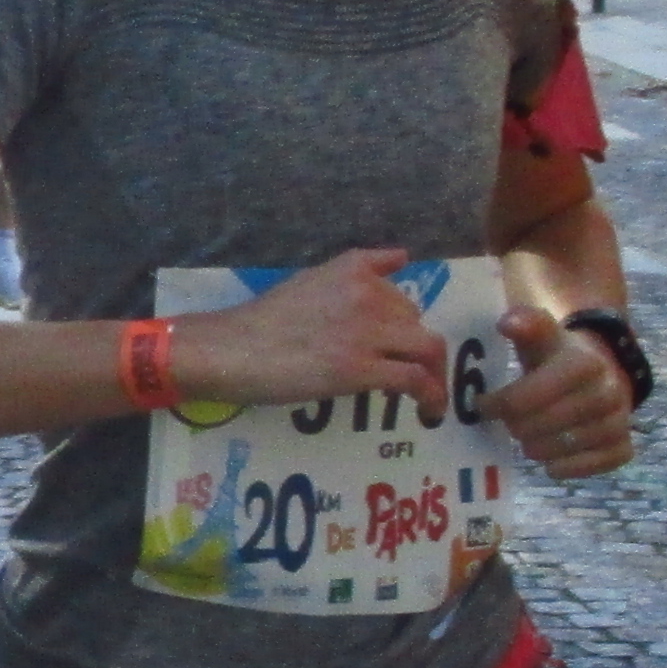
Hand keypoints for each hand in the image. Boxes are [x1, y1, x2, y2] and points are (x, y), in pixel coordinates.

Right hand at [169, 248, 450, 411]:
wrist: (231, 349)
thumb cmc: (259, 321)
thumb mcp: (310, 279)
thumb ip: (354, 271)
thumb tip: (401, 257)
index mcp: (353, 269)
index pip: (401, 293)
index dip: (403, 324)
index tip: (398, 344)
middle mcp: (368, 293)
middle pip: (416, 322)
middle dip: (414, 350)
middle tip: (404, 375)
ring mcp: (366, 331)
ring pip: (427, 349)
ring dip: (435, 374)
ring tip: (430, 396)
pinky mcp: (360, 368)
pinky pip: (414, 379)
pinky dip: (430, 396)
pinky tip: (428, 410)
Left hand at [487, 305, 637, 479]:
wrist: (603, 370)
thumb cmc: (558, 356)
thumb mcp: (543, 334)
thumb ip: (526, 324)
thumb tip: (507, 322)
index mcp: (583, 364)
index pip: (520, 399)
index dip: (495, 405)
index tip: (483, 404)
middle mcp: (607, 393)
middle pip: (534, 429)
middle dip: (514, 426)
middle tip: (510, 420)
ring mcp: (618, 422)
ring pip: (555, 451)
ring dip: (534, 447)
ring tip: (530, 434)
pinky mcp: (623, 447)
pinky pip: (586, 468)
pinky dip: (564, 468)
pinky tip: (552, 458)